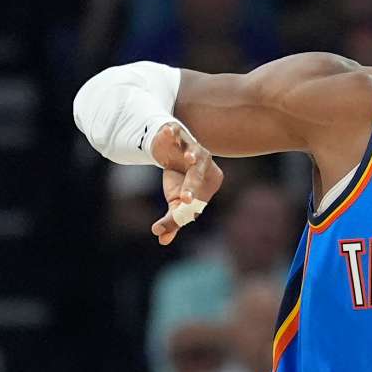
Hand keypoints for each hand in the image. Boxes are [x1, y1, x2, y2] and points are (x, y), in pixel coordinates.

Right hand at [149, 123, 223, 245]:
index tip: (183, 207)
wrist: (170, 152)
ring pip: (194, 149)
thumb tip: (161, 238)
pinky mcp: (177, 133)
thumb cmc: (179, 180)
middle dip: (192, 186)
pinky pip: (177, 132)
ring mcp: (192, 145)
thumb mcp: (175, 201)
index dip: (193, 201)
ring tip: (190, 159)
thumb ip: (173, 219)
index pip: (200, 194)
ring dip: (192, 153)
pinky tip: (169, 132)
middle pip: (199, 175)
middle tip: (183, 200)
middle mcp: (205, 161)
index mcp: (210, 180)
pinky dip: (172, 132)